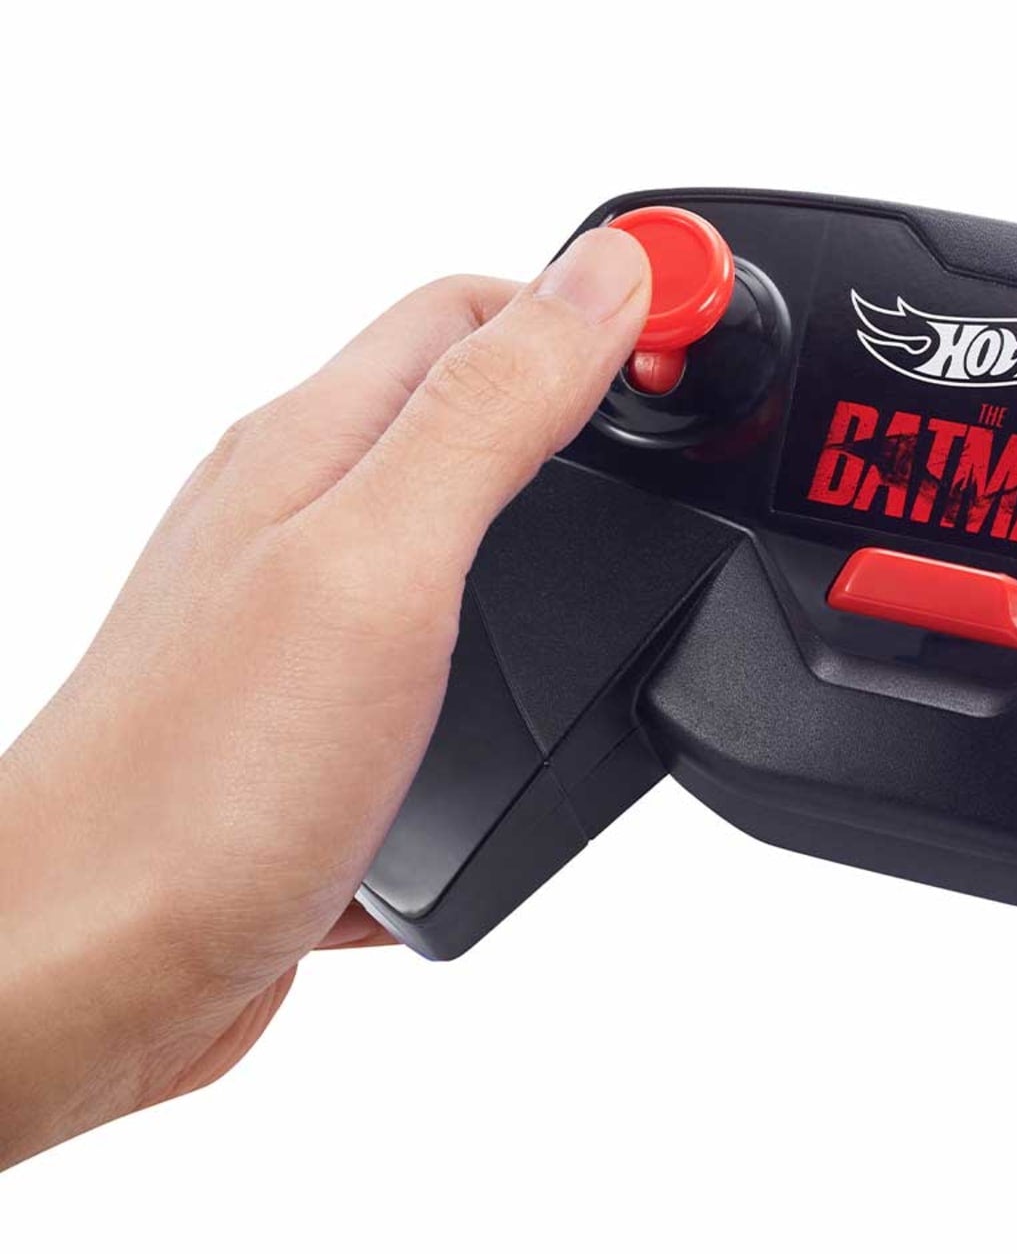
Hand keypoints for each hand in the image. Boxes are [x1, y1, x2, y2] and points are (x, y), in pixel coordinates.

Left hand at [0, 229, 650, 1169]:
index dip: (597, 298)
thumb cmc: (197, 784)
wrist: (77, 982)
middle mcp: (301, 514)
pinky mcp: (317, 721)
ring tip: (648, 557)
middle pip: (471, 405)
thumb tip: (606, 272)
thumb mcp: (382, 562)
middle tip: (695, 438)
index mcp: (314, 444)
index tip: (701, 324)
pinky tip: (548, 707)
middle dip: (595, 405)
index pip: (475, 304)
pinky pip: (441, 652)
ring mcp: (305, 619)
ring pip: (463, 533)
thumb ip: (495, 410)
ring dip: (562, 531)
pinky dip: (513, 658)